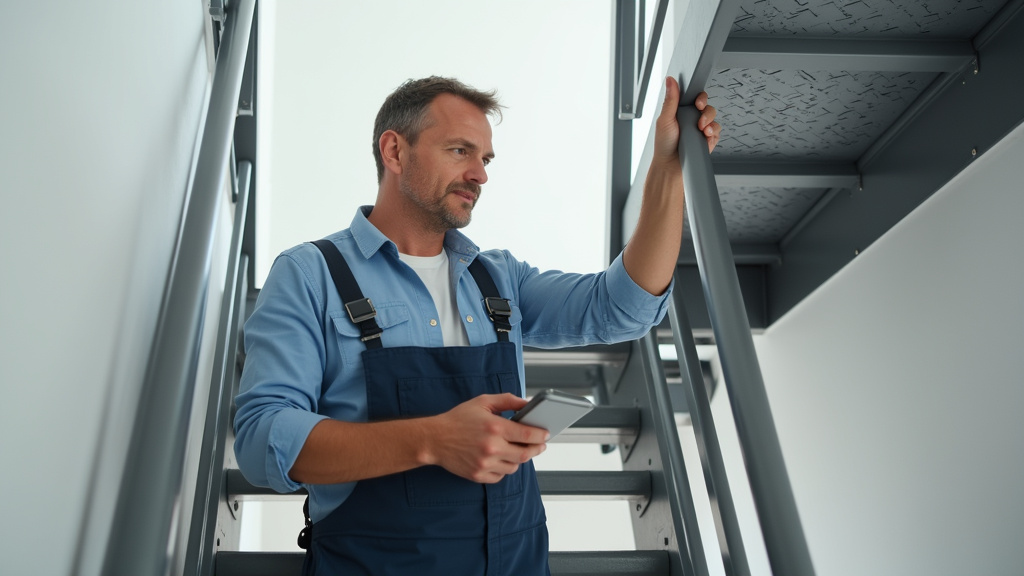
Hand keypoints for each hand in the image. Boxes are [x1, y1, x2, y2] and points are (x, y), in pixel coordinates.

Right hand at [425, 393, 548, 483]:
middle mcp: (492, 447)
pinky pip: (501, 476)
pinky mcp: (478, 475)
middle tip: (540, 445)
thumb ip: (507, 400)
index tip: (546, 434)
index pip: (528, 435)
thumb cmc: (458, 419)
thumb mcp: (483, 402)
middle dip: (536, 449)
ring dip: (519, 458)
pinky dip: (504, 468)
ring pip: (514, 466)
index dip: (541, 435)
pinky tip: (500, 458)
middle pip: (525, 454)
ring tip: (515, 449)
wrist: (434, 439)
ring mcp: (485, 464)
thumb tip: (527, 404)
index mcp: (495, 427)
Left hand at [653, 77, 721, 168]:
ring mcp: (700, 129)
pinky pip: (717, 131)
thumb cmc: (664, 144)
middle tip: (700, 119)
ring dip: (710, 123)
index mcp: (681, 111)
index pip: (695, 97)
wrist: (671, 166)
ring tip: (701, 130)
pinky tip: (705, 137)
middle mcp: (692, 118)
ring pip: (714, 118)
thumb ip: (671, 100)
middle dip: (706, 111)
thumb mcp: (665, 120)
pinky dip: (713, 133)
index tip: (698, 103)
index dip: (700, 98)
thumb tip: (670, 80)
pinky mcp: (708, 140)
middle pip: (707, 106)